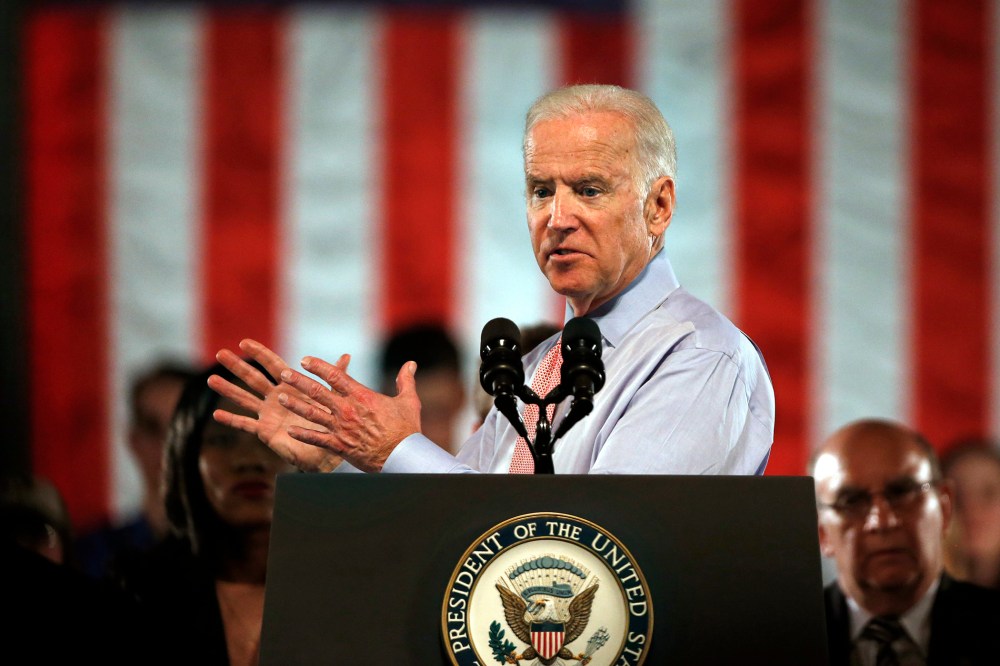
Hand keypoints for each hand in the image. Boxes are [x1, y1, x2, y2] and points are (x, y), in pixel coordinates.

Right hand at [208, 339, 346, 471]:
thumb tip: (346, 356)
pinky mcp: (265, 431)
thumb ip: (335, 377)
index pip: (273, 365)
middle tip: (220, 353)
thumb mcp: (332, 397)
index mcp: (291, 386)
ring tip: (211, 380)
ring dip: (228, 389)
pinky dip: (232, 420)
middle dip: (237, 366)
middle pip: (253, 378)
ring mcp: (268, 413)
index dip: (259, 353)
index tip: (244, 342)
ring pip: (245, 398)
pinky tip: (216, 414)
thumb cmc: (329, 422)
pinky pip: (245, 424)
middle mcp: (276, 397)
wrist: (327, 450)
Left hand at [275, 354, 421, 472]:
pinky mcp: (339, 445)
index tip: (305, 360)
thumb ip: (406, 380)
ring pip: (312, 413)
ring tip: (280, 397)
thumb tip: (411, 364)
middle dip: (298, 381)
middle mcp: (347, 409)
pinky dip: (303, 434)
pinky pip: (316, 439)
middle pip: (317, 391)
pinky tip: (290, 430)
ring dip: (295, 405)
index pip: (335, 375)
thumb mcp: (408, 401)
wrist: (403, 457)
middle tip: (284, 374)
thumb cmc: (406, 429)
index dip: (318, 366)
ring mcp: (341, 428)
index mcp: (362, 396)